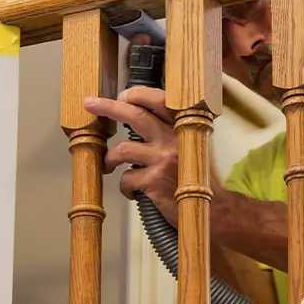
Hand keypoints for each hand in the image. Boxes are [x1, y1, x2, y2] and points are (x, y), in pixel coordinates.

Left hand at [83, 33, 179, 224]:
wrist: (213, 208)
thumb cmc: (198, 178)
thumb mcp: (193, 147)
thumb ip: (172, 133)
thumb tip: (141, 120)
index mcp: (183, 127)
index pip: (160, 100)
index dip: (138, 94)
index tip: (122, 95)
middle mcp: (173, 139)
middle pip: (135, 115)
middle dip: (108, 107)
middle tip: (90, 103)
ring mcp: (163, 159)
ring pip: (122, 149)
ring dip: (109, 159)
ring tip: (109, 166)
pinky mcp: (153, 181)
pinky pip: (126, 179)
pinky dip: (125, 187)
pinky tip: (133, 192)